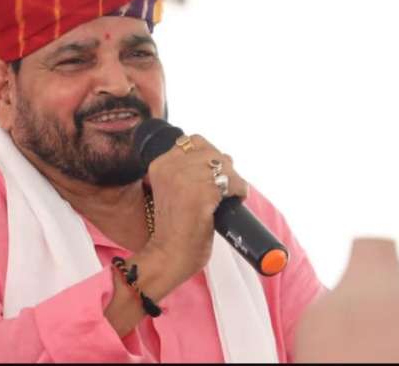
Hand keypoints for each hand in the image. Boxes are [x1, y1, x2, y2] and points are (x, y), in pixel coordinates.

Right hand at [143, 134, 247, 289]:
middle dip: (224, 167)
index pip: (193, 141)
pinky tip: (236, 200)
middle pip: (211, 151)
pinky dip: (239, 189)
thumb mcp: (172, 191)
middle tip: (228, 186)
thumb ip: (184, 174)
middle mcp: (169, 167)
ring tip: (233, 194)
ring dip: (234, 179)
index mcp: (159, 165)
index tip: (215, 172)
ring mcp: (184, 179)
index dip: (209, 154)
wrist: (168, 256)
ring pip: (223, 165)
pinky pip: (231, 182)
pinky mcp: (200, 194)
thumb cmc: (174, 229)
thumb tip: (219, 162)